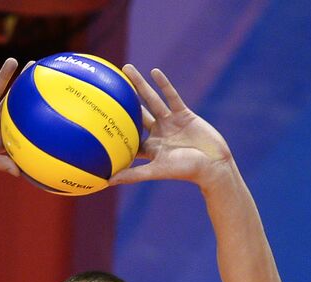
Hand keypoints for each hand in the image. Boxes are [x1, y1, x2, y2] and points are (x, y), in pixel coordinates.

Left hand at [110, 65, 231, 186]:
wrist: (212, 164)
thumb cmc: (185, 171)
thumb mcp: (156, 171)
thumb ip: (133, 175)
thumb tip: (107, 182)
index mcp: (150, 148)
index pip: (129, 138)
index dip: (115, 130)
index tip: (98, 119)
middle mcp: (159, 133)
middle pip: (136, 114)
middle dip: (122, 102)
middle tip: (106, 87)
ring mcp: (170, 122)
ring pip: (151, 100)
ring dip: (139, 85)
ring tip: (125, 69)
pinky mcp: (184, 113)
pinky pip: (171, 95)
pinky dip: (163, 84)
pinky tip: (153, 72)